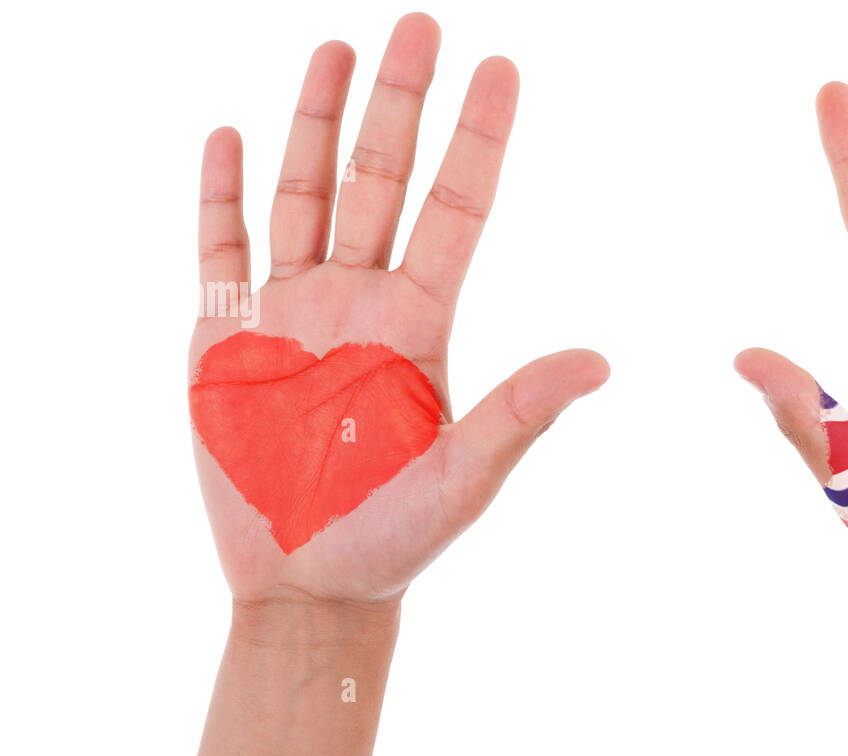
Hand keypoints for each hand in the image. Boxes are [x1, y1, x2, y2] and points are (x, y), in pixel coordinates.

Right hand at [191, 13, 607, 606]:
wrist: (306, 585)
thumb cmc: (392, 541)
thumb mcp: (464, 477)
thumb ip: (521, 412)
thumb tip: (604, 361)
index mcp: (419, 325)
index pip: (456, 209)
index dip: (477, 139)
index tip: (501, 69)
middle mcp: (360, 302)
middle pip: (381, 182)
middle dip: (400, 104)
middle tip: (421, 24)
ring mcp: (293, 311)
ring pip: (304, 194)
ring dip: (317, 123)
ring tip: (337, 50)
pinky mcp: (226, 336)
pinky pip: (221, 247)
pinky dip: (219, 193)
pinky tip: (229, 133)